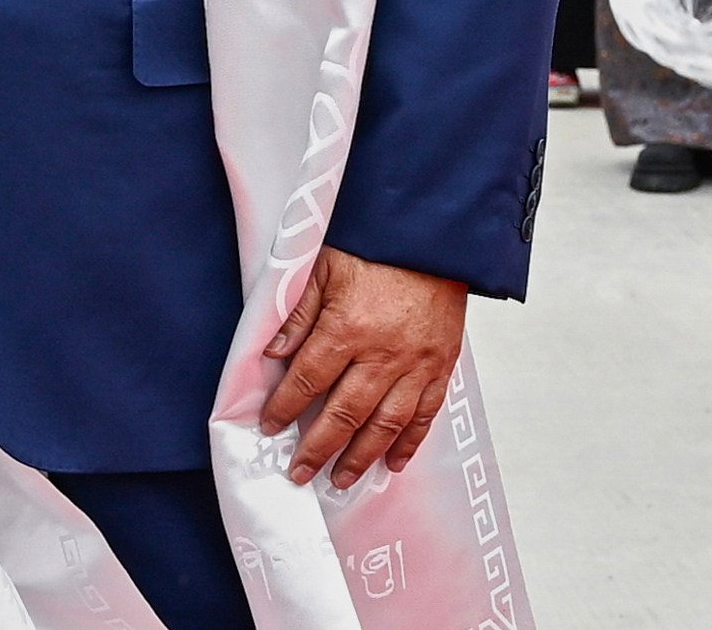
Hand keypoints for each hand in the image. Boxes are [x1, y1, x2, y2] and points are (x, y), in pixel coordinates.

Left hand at [257, 246, 468, 488]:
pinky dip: (409, 442)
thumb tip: (273, 353)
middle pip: (344, 413)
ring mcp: (416, 364)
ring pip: (385, 424)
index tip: (270, 427)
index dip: (284, 407)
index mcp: (347, 327)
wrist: (433, 232)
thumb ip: (300, 315)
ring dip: (361, 456)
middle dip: (318, 448)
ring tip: (341, 479)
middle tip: (300, 474)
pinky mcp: (442, 365)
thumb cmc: (376, 245)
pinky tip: (393, 462)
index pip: (307, 380)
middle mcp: (382, 354)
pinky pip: (425, 413)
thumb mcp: (325, 268)